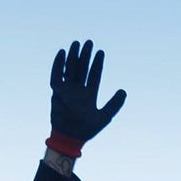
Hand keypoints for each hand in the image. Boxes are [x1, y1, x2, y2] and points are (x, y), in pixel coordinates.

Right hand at [48, 40, 126, 154]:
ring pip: (70, 69)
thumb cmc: (87, 129)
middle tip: (89, 42)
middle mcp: (78, 90)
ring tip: (77, 43)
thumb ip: (114, 104)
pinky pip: (56, 75)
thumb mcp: (105, 116)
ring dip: (73, 56)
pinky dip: (58, 64)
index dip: (97, 64)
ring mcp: (67, 90)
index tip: (101, 52)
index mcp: (89, 95)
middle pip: (82, 69)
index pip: (94, 75)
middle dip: (85, 56)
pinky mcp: (57, 92)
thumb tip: (124, 90)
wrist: (70, 137)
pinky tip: (62, 52)